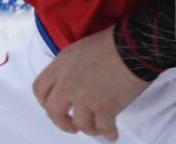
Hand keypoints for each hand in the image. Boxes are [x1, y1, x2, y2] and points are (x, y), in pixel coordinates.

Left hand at [33, 25, 150, 140]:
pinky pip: (103, 129)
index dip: (45, 101)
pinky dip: (108, 134)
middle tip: (72, 125)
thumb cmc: (111, 42)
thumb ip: (69, 67)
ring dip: (89, 128)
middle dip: (62, 123)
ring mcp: (85, 98)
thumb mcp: (81, 48)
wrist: (135, 46)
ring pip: (80, 124)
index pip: (39, 89)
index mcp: (61, 65)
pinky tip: (112, 134)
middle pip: (53, 112)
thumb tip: (70, 84)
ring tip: (97, 127)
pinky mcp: (105, 109)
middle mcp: (68, 83)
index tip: (55, 107)